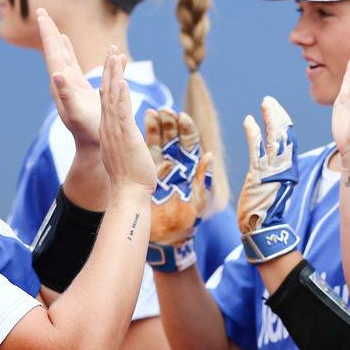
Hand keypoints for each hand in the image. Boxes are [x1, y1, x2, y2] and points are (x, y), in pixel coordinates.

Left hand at [36, 8, 100, 148]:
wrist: (92, 145)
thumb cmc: (86, 130)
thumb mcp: (75, 113)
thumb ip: (66, 94)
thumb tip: (56, 74)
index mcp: (61, 84)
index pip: (52, 53)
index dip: (47, 33)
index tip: (41, 14)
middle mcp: (63, 82)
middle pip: (54, 51)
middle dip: (49, 31)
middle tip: (40, 10)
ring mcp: (71, 85)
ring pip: (64, 56)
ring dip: (58, 40)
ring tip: (53, 25)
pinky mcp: (81, 88)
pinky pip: (76, 64)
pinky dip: (73, 51)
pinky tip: (70, 43)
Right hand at [98, 51, 157, 195]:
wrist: (129, 194)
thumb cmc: (131, 178)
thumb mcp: (125, 152)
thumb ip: (126, 140)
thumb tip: (130, 137)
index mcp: (109, 129)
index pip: (107, 99)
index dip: (109, 79)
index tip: (112, 62)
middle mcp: (108, 127)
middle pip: (106, 92)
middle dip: (109, 69)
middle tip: (111, 49)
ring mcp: (115, 131)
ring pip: (112, 98)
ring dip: (114, 75)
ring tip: (113, 55)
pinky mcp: (126, 137)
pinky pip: (122, 113)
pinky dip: (122, 97)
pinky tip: (122, 82)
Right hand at [147, 108, 213, 246]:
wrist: (166, 238)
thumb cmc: (185, 223)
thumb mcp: (198, 200)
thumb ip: (203, 179)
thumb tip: (209, 156)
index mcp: (190, 169)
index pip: (190, 143)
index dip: (187, 129)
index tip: (182, 118)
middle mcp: (176, 165)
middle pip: (174, 137)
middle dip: (171, 122)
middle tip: (166, 110)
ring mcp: (160, 167)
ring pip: (158, 140)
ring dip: (156, 125)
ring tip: (153, 112)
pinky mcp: (146, 172)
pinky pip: (145, 151)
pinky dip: (144, 137)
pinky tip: (140, 124)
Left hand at [238, 96, 298, 235]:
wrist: (262, 229)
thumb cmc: (265, 209)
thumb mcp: (273, 184)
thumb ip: (275, 168)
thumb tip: (272, 154)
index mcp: (289, 170)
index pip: (290, 139)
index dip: (283, 122)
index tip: (276, 108)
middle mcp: (285, 168)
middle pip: (286, 135)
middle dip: (278, 115)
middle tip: (269, 101)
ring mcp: (274, 172)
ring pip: (275, 138)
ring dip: (270, 118)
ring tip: (264, 103)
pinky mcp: (259, 176)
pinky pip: (257, 150)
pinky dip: (254, 133)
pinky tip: (249, 121)